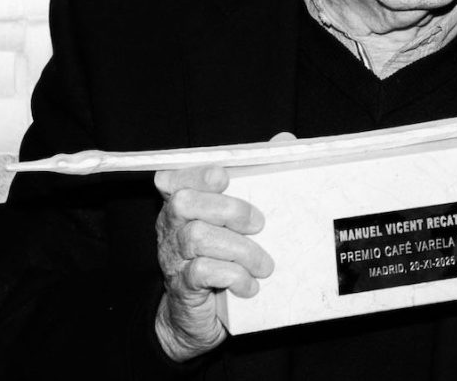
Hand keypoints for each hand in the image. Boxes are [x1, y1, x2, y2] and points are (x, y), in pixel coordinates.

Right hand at [153, 164, 273, 360]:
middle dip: (228, 209)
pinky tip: (249, 286)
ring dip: (241, 249)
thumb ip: (256, 176)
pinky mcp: (183, 286)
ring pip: (197, 238)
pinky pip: (202, 273)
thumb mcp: (237, 217)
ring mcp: (173, 257)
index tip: (224, 177)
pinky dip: (233, 276)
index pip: (174, 178)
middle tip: (259, 225)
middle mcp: (171, 227)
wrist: (197, 316)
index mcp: (182, 204)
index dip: (197, 173)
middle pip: (185, 203)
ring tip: (264, 265)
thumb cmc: (222, 255)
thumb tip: (285, 140)